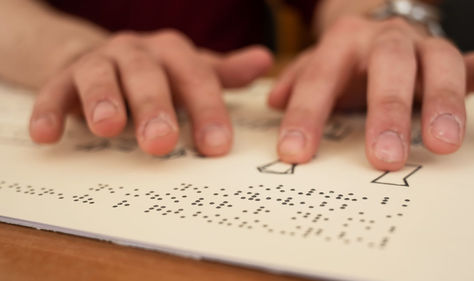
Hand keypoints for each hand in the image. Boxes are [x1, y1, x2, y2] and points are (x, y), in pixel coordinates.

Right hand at [30, 30, 272, 155]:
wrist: (104, 58)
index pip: (196, 79)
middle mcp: (137, 52)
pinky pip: (53, 91)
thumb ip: (223, 73)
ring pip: (100, 76)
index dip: (207, 111)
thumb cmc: (158, 74)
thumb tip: (264, 60)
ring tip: (109, 129)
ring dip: (103, 101)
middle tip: (162, 142)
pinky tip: (47, 135)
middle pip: (147, 75)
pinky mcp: (62, 77)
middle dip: (155, 107)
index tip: (216, 147)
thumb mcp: (191, 72)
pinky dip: (49, 111)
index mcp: (173, 53)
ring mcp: (98, 62)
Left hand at [269, 16, 473, 170]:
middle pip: (389, 65)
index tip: (295, 153)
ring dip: (443, 102)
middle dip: (386, 110)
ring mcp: (425, 48)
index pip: (321, 77)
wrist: (381, 29)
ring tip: (441, 146)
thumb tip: (273, 102)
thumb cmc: (347, 61)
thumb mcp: (317, 68)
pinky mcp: (460, 60)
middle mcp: (386, 40)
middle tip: (384, 160)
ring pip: (441, 63)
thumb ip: (297, 83)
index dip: (305, 114)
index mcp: (343, 42)